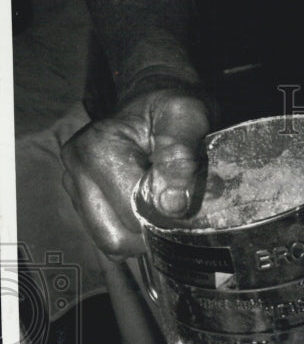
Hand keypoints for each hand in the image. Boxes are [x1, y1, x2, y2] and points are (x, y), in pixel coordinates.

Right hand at [61, 90, 209, 258]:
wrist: (154, 100)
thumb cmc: (173, 108)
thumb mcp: (188, 117)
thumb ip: (180, 156)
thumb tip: (170, 206)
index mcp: (97, 150)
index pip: (133, 215)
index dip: (166, 217)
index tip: (186, 196)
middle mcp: (75, 171)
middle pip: (116, 238)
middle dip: (151, 231)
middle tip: (173, 204)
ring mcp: (74, 188)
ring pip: (110, 243)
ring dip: (141, 235)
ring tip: (158, 204)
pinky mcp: (81, 201)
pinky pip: (108, 238)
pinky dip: (131, 233)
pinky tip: (145, 209)